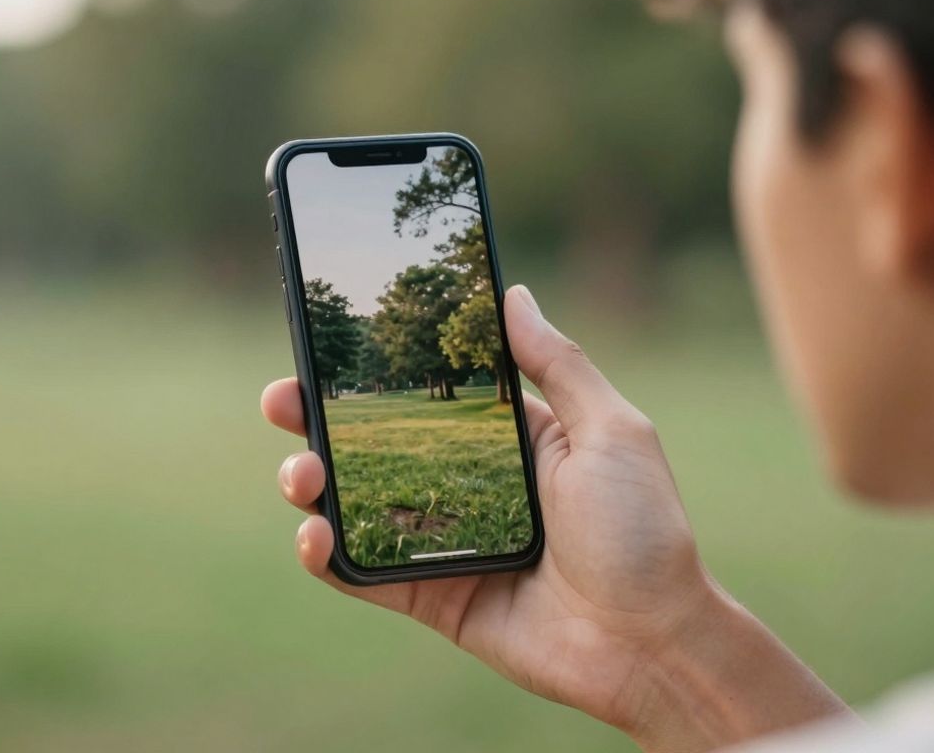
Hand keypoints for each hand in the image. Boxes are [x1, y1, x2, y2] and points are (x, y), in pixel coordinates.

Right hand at [262, 285, 848, 750]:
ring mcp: (445, 540)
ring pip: (355, 504)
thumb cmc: (643, 533)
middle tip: (282, 400)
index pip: (425, 389)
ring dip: (310, 484)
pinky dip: (327, 556)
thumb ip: (558, 364)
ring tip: (300, 474)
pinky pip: (363, 573)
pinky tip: (312, 535)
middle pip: (372, 442)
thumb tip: (513, 292)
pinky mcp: (431, 596)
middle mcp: (468, 482)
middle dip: (317, 418)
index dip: (376, 368)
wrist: (650, 642)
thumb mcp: (611, 431)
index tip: (329, 340)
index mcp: (509, 438)